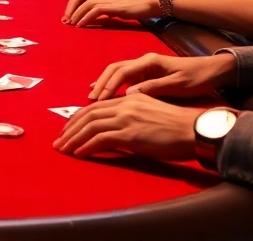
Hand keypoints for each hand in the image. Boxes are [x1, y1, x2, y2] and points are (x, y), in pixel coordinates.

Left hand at [53, 94, 200, 160]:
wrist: (193, 129)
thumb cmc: (176, 126)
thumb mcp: (150, 114)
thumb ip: (132, 116)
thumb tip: (117, 129)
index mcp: (129, 99)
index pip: (96, 107)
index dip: (79, 118)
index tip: (68, 129)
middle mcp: (125, 105)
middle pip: (88, 114)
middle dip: (70, 128)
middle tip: (59, 140)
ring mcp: (127, 118)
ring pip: (91, 126)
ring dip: (73, 138)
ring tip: (63, 149)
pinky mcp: (130, 134)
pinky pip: (101, 139)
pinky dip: (87, 146)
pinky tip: (79, 153)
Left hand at [69, 0, 159, 27]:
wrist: (150, 4)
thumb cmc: (138, 10)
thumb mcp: (120, 13)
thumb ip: (110, 14)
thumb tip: (104, 19)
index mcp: (106, 0)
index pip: (87, 2)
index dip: (77, 10)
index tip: (70, 20)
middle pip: (84, 2)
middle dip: (73, 12)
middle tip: (65, 22)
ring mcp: (109, 2)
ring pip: (87, 5)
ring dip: (77, 14)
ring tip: (70, 24)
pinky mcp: (113, 6)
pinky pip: (96, 10)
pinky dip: (86, 17)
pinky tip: (81, 24)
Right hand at [89, 52, 238, 100]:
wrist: (213, 70)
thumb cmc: (197, 78)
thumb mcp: (177, 85)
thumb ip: (153, 88)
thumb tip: (129, 94)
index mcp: (150, 62)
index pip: (121, 72)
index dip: (107, 86)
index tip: (97, 100)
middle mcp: (144, 61)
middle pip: (114, 70)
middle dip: (100, 85)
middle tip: (89, 101)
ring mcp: (145, 66)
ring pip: (117, 73)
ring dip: (104, 85)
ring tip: (92, 99)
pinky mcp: (147, 73)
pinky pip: (124, 78)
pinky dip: (113, 86)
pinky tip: (106, 95)